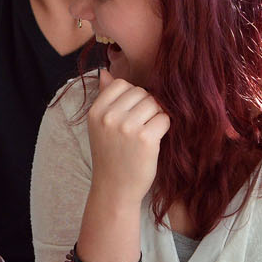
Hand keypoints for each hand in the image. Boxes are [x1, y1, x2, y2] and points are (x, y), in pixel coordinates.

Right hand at [86, 70, 169, 204]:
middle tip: (141, 127)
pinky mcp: (146, 139)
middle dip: (147, 106)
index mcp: (96, 111)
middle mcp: (109, 117)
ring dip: (156, 116)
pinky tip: (154, 141)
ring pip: (155, 103)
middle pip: (141, 92)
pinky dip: (164, 128)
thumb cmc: (111, 156)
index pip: (122, 84)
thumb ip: (105, 98)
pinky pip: (165, 118)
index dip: (133, 97)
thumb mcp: (100, 127)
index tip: (131, 115)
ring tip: (147, 134)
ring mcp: (127, 127)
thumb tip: (105, 72)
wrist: (115, 190)